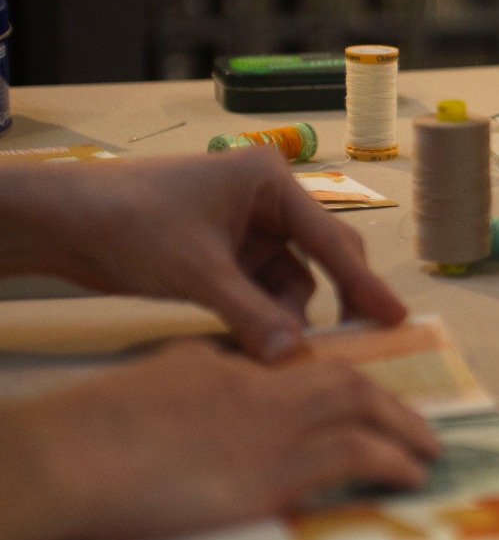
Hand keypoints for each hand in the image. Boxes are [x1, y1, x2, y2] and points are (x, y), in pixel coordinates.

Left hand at [0, 147, 405, 358]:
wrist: (59, 222)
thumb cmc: (130, 223)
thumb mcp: (198, 273)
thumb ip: (252, 316)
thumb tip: (297, 358)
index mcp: (270, 182)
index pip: (332, 239)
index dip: (365, 284)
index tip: (397, 317)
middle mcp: (266, 201)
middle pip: (321, 257)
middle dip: (333, 301)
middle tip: (357, 344)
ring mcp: (245, 229)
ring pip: (290, 281)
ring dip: (289, 317)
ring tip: (288, 357)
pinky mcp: (224, 255)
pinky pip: (261, 290)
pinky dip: (263, 318)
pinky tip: (261, 346)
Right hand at [0, 338, 438, 539]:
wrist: (70, 455)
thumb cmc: (91, 429)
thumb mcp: (151, 382)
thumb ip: (193, 373)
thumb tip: (217, 371)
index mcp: (225, 364)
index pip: (295, 368)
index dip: (336, 386)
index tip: (362, 403)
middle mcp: (259, 387)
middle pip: (342, 380)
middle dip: (386, 401)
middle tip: (416, 425)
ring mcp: (269, 426)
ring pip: (361, 408)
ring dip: (404, 429)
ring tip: (429, 452)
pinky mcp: (271, 471)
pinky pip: (354, 455)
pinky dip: (391, 460)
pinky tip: (410, 475)